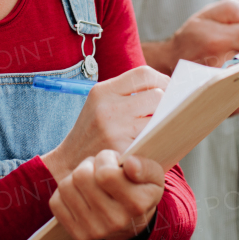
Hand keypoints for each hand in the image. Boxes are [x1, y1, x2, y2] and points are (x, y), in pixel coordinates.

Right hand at [40, 65, 166, 182]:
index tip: (168, 90)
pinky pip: (153, 140)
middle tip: (164, 115)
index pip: (143, 74)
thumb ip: (128, 94)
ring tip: (158, 130)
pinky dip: (157, 141)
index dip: (161, 80)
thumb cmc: (92, 134)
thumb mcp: (100, 105)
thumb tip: (170, 89)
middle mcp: (108, 108)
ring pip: (158, 119)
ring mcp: (115, 130)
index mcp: (102, 91)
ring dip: (163, 125)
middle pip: (156, 96)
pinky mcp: (123, 151)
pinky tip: (153, 144)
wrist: (68, 165)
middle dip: (165, 105)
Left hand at [49, 150, 165, 239]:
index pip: (105, 173)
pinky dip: (64, 193)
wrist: (131, 223)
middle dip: (89, 165)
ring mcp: (95, 231)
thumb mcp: (154, 176)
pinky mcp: (77, 235)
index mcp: (137, 203)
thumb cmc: (139, 190)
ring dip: (76, 178)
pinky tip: (80, 195)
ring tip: (90, 182)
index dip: (106, 159)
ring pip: (66, 186)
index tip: (113, 162)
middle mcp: (116, 221)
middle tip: (100, 171)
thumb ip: (146, 166)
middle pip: (81, 176)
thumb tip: (130, 164)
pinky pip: (55, 202)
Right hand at [141, 0, 238, 114]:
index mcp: (218, 41)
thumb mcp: (207, 15)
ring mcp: (225, 88)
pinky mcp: (228, 105)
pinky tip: (237, 80)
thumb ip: (233, 9)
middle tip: (236, 50)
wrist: (169, 66)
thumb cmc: (191, 39)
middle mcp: (222, 66)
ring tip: (234, 64)